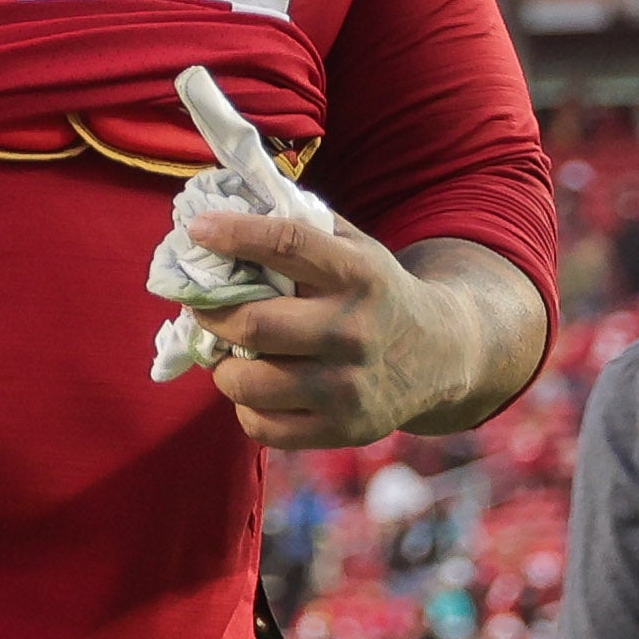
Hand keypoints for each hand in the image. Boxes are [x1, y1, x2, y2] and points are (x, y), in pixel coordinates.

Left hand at [181, 212, 521, 450]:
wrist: (439, 355)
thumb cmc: (374, 292)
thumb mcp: (354, 248)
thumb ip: (299, 226)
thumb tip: (224, 208)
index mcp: (358, 275)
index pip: (288, 243)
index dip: (236, 235)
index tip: (198, 230)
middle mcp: (354, 331)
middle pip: (255, 324)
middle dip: (210, 314)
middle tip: (202, 308)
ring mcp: (349, 387)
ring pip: (249, 383)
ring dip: (223, 366)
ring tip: (228, 352)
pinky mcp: (342, 430)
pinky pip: (262, 426)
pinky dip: (246, 405)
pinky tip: (258, 386)